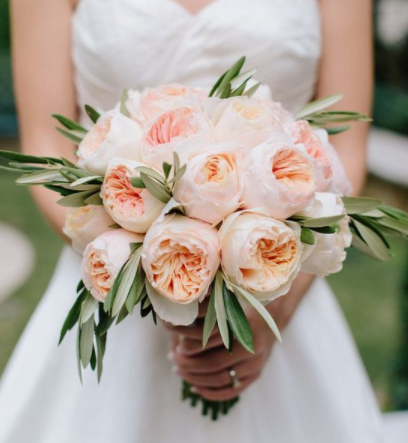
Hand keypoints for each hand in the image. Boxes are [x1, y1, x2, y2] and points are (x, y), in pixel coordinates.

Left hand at [163, 273, 315, 400]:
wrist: (273, 315)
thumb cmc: (245, 304)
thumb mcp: (230, 301)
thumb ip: (209, 310)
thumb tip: (176, 324)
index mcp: (246, 326)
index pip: (211, 343)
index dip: (191, 348)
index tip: (177, 345)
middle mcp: (253, 348)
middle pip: (213, 365)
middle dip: (189, 365)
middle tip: (174, 359)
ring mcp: (256, 364)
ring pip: (220, 380)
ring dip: (196, 378)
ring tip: (180, 371)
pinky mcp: (256, 375)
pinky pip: (232, 390)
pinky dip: (211, 392)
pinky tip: (195, 386)